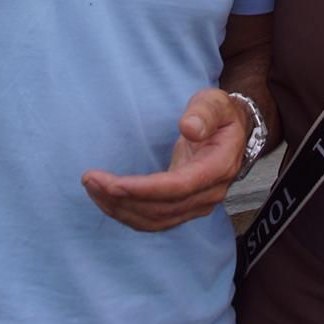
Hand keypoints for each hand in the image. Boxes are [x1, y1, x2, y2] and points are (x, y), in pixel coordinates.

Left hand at [81, 88, 249, 231]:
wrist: (234, 134)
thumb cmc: (221, 114)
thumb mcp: (216, 103)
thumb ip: (204, 112)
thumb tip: (189, 128)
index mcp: (218, 167)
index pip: (178, 188)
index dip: (144, 190)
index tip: (113, 183)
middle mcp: (209, 193)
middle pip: (161, 209)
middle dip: (122, 198)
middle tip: (90, 179)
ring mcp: (197, 205)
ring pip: (155, 220)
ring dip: (120, 209)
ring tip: (92, 188)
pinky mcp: (184, 208)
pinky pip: (154, 220)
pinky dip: (127, 214)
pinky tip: (106, 199)